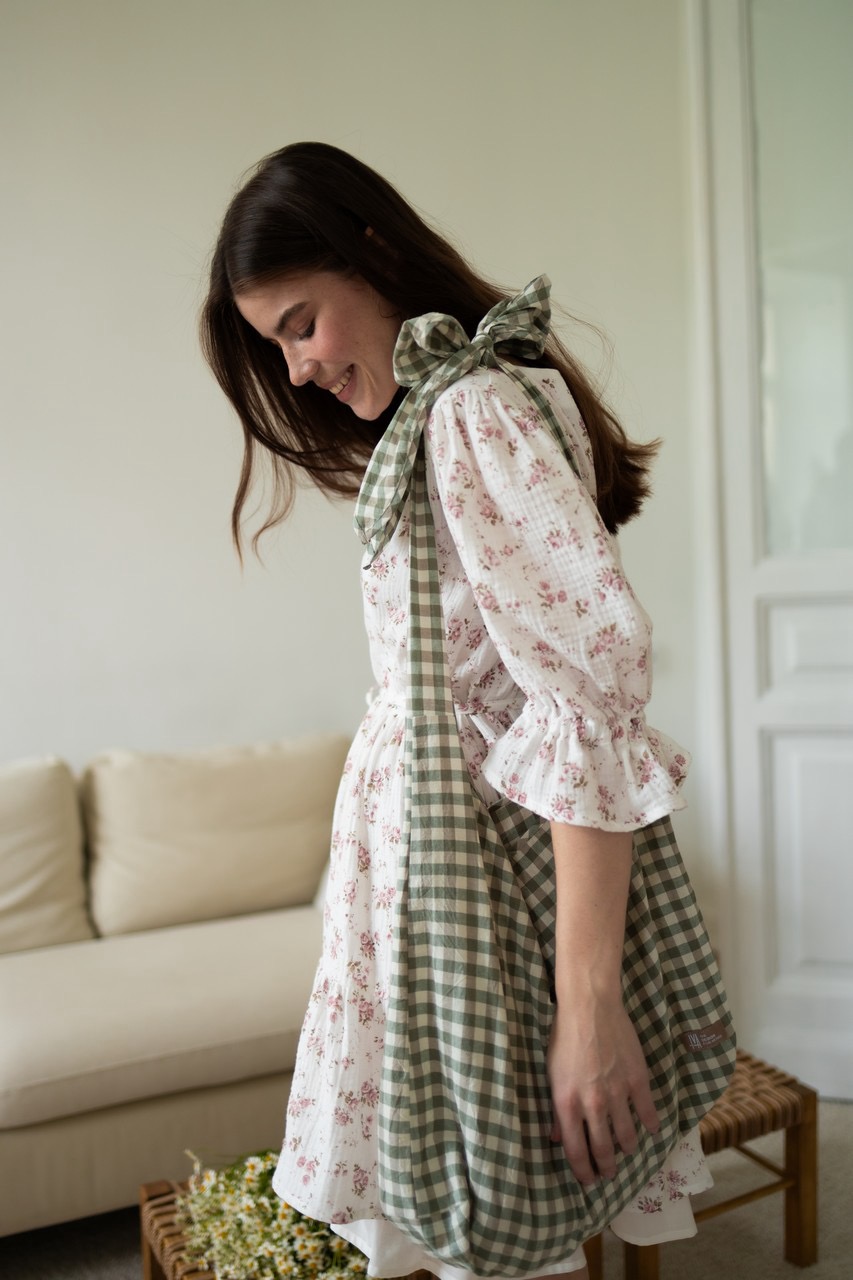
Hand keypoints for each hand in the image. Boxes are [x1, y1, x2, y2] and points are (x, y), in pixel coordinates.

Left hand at [546, 996, 659, 1185]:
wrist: (590, 1007)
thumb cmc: (564, 1037)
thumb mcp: (552, 1074)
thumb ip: (555, 1109)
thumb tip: (556, 1137)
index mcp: (567, 1104)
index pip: (575, 1150)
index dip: (582, 1171)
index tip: (587, 1180)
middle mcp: (592, 1105)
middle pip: (602, 1149)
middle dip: (605, 1167)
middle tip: (608, 1173)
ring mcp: (617, 1094)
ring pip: (627, 1136)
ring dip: (626, 1148)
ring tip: (626, 1151)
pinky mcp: (637, 1080)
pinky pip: (647, 1112)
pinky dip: (650, 1124)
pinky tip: (651, 1128)